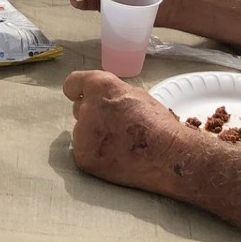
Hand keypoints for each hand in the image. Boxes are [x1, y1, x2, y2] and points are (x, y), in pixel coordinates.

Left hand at [63, 70, 188, 193]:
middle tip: (114, 126)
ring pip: (82, 132)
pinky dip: (95, 154)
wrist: (168, 155)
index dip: (78, 90)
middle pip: (79, 109)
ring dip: (93, 136)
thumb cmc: (157, 124)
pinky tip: (115, 157)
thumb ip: (110, 94)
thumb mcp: (135, 95)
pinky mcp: (84, 157)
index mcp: (100, 87)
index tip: (79, 96)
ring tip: (119, 145)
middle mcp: (87, 107)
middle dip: (92, 115)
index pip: (72, 83)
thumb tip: (100, 100)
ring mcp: (83, 134)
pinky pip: (84, 151)